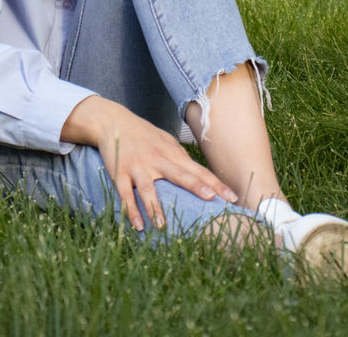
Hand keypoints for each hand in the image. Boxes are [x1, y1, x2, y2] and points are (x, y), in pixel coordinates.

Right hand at [63, 95, 237, 231]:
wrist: (114, 122)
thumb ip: (181, 159)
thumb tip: (201, 177)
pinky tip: (138, 225)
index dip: (216, 184)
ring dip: (156, 208)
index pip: (199, 171)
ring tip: (163, 226)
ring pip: (149, 190)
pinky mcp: (120, 173)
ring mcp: (138, 167)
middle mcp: (158, 160)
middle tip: (212, 199)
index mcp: (173, 154)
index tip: (232, 197)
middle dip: (196, 186)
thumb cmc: (145, 135)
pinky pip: (126, 195)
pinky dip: (131, 211)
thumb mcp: (167, 142)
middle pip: (180, 175)